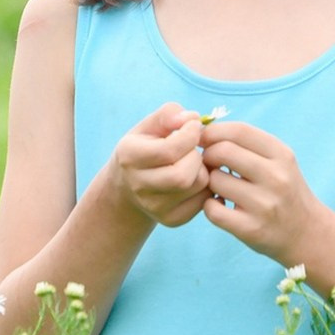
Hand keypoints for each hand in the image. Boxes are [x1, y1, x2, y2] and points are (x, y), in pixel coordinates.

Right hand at [109, 102, 208, 229]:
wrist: (128, 186)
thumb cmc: (144, 148)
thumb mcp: (148, 126)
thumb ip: (168, 114)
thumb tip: (191, 118)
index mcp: (129, 156)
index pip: (168, 150)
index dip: (189, 135)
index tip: (193, 126)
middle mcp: (138, 185)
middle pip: (183, 175)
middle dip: (196, 156)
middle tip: (194, 148)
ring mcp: (154, 207)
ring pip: (197, 187)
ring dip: (203, 170)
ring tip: (194, 162)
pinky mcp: (171, 220)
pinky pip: (203, 201)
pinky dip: (206, 187)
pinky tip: (196, 177)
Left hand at [196, 119, 323, 266]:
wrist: (307, 234)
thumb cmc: (282, 190)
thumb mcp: (277, 160)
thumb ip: (245, 143)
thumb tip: (201, 130)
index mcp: (282, 155)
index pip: (239, 131)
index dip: (213, 131)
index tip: (204, 139)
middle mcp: (277, 178)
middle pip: (222, 151)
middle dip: (208, 155)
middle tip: (209, 164)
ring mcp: (265, 205)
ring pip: (215, 180)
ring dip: (209, 182)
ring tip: (220, 187)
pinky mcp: (252, 229)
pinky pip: (212, 209)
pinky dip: (209, 206)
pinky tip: (221, 206)